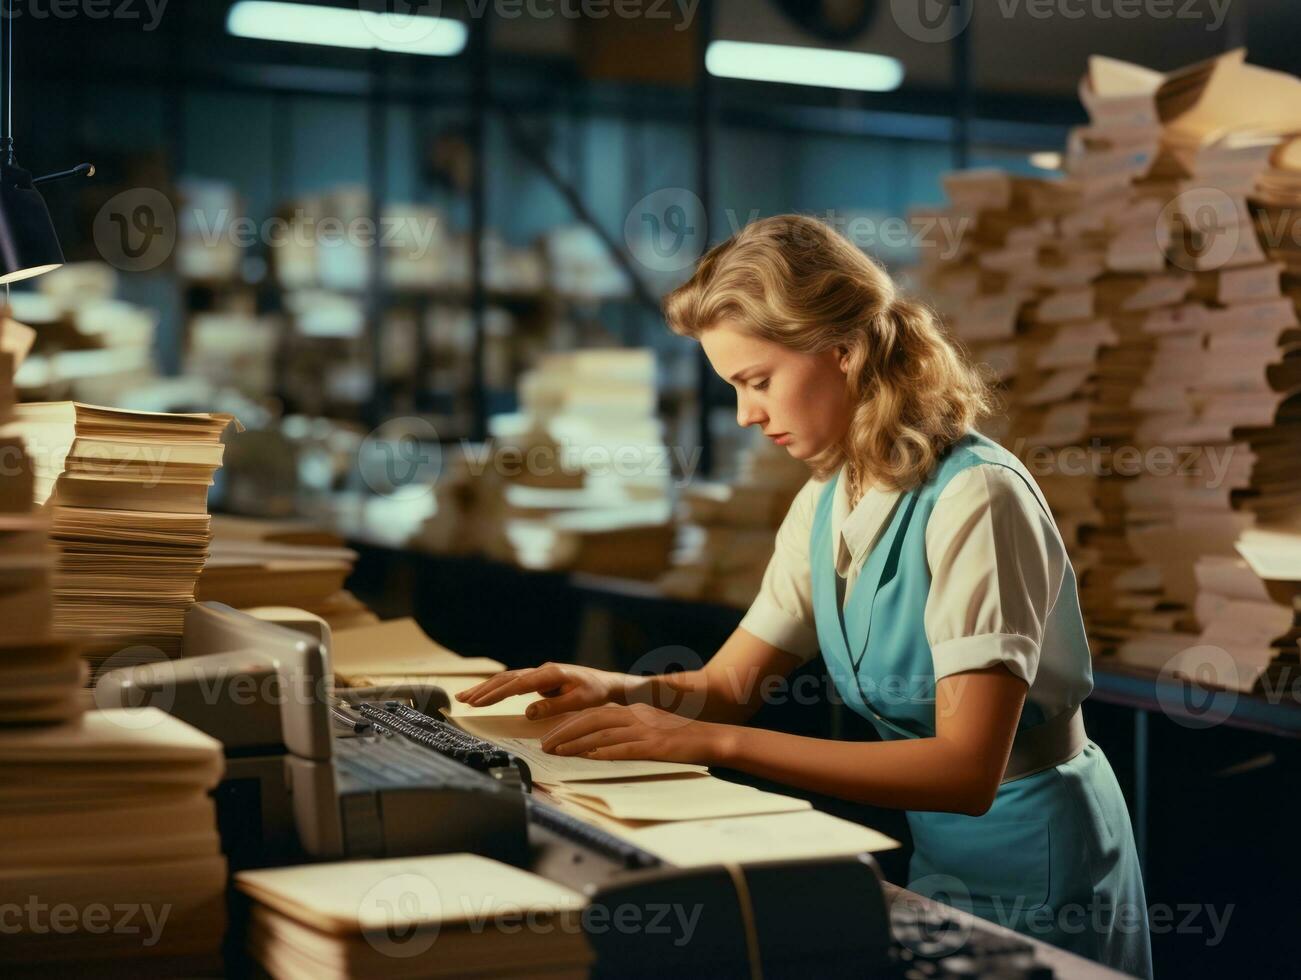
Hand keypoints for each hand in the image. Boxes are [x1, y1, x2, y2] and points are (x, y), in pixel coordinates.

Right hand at [456, 662, 628, 720]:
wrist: (606, 682)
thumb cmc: (595, 692)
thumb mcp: (579, 702)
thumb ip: (554, 706)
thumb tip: (528, 712)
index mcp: (551, 673)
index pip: (519, 683)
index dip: (498, 693)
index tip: (479, 702)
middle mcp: (542, 670)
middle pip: (507, 679)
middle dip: (484, 690)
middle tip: (462, 700)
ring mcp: (539, 674)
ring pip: (507, 679)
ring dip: (486, 688)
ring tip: (464, 698)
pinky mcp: (538, 680)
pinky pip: (513, 683)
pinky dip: (496, 688)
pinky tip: (482, 695)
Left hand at [538, 703, 733, 765]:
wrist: (713, 738)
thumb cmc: (683, 738)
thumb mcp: (652, 728)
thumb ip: (628, 733)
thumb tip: (599, 746)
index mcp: (635, 711)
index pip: (594, 713)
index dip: (570, 723)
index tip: (551, 733)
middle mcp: (636, 716)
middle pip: (592, 720)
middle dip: (565, 731)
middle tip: (545, 744)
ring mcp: (645, 731)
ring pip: (602, 733)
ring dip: (576, 743)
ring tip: (557, 752)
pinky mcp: (655, 746)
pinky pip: (624, 748)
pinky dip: (604, 752)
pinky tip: (588, 757)